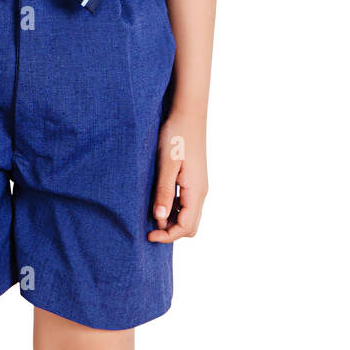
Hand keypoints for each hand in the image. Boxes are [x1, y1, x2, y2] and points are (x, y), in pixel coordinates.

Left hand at [148, 112, 207, 242]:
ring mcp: (199, 186)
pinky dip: (174, 208)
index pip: (186, 227)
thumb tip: (159, 219)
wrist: (187, 113)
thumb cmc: (176, 135)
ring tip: (151, 210)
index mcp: (196, 191)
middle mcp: (201, 192)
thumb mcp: (166, 164)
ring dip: (171, 219)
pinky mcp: (194, 179)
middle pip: (190, 226)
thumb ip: (164, 192)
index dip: (167, 236)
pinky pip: (186, 203)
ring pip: (188, 215)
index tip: (148, 234)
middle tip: (148, 224)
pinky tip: (159, 198)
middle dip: (171, 231)